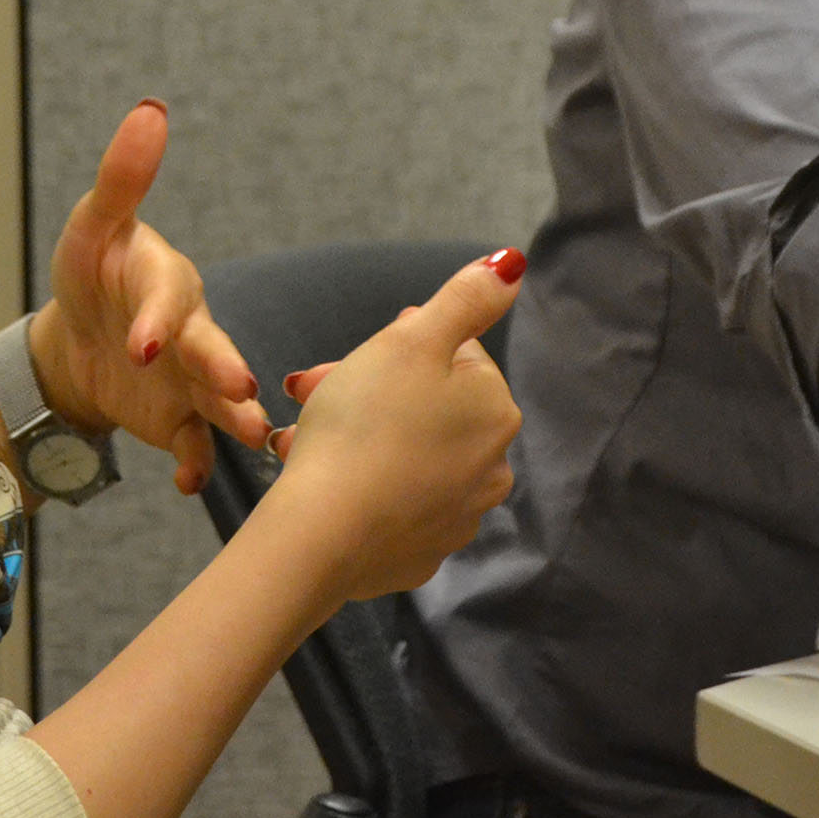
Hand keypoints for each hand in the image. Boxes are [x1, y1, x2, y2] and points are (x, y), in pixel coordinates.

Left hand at [33, 102, 270, 492]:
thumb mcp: (92, 227)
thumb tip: (149, 109)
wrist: (75, 340)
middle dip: (223, 369)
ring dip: (234, 418)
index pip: (170, 298)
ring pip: (217, 400)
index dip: (161, 319)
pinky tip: (184, 481)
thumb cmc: (91, 273)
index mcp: (168, 281)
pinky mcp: (180, 419)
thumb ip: (122, 178)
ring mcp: (190, 379)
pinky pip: (193, 443)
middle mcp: (192, 331)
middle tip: (240, 391)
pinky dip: (193, 461)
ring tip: (252, 436)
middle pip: (211, 350)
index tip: (146, 344)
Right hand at [269, 250, 525, 604]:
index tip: (356, 359)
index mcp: (495, 411)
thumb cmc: (363, 424)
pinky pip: (390, 505)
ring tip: (303, 438)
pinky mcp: (421, 555)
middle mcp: (490, 468)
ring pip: (405, 456)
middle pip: (427, 408)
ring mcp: (457, 518)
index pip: (455, 358)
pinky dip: (361, 488)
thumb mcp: (411, 340)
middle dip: (369, 393)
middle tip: (311, 392)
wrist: (321, 534)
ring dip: (358, 439)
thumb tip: (514, 262)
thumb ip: (466, 298)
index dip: (399, 350)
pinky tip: (323, 480)